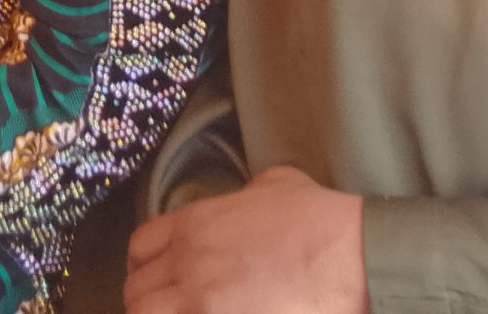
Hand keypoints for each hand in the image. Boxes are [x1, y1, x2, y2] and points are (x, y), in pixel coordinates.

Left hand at [128, 168, 367, 313]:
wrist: (350, 255)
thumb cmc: (318, 218)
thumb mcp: (272, 185)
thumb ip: (241, 196)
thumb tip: (244, 203)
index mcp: (194, 224)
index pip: (139, 249)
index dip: (144, 266)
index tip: (157, 278)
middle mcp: (188, 263)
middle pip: (137, 292)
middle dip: (148, 301)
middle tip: (168, 309)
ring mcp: (201, 302)